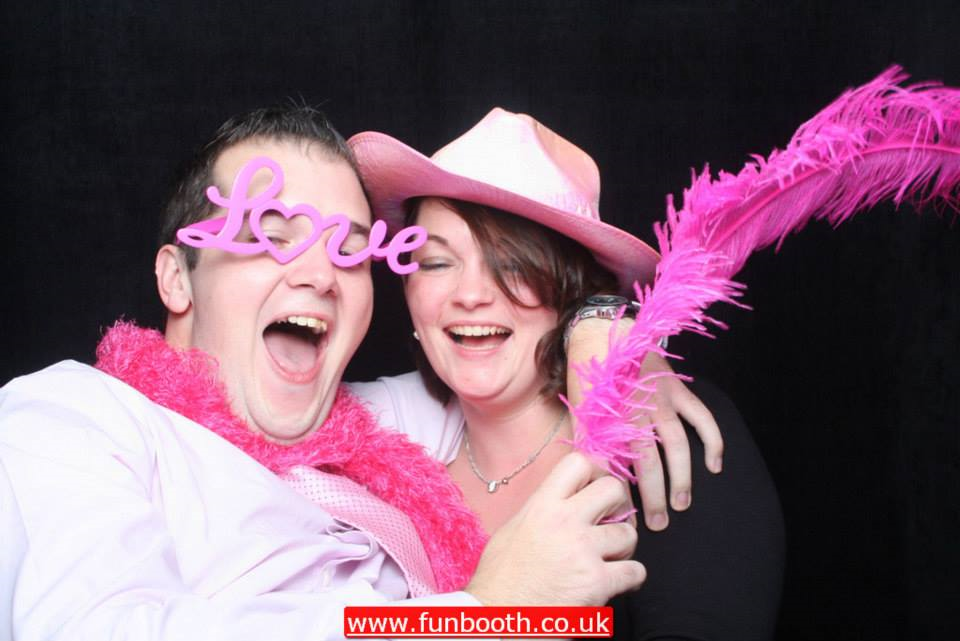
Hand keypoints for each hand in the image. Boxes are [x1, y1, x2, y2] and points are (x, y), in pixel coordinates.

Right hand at [466, 452, 645, 605]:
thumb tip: (564, 500)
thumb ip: (542, 509)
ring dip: (623, 547)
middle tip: (611, 521)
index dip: (594, 473)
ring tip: (610, 557)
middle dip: (618, 506)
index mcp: (542, 505)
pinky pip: (635, 571)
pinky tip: (617, 580)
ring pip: (629, 534)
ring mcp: (583, 551)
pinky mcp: (597, 582)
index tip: (595, 489)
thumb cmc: (499, 578)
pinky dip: (631, 577)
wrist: (496, 615)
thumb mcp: (513, 528)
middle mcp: (565, 521)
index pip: (579, 462)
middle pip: (614, 489)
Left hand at [565, 317, 723, 531]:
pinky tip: (714, 465)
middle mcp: (636, 412)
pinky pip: (701, 417)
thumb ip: (589, 444)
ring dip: (681, 477)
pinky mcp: (677, 390)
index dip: (621, 497)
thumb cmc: (588, 375)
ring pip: (676, 446)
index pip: (617, 467)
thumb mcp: (580, 410)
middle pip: (649, 463)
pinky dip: (711, 440)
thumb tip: (592, 482)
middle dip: (654, 496)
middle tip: (658, 524)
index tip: (625, 522)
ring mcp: (660, 401)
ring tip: (682, 504)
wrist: (603, 332)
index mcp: (610, 420)